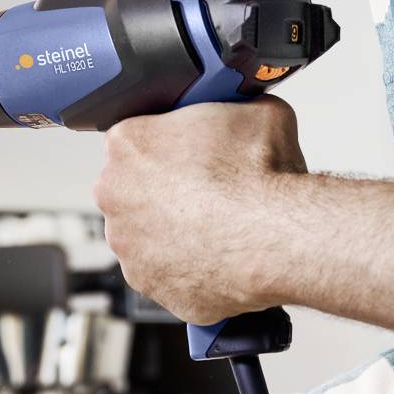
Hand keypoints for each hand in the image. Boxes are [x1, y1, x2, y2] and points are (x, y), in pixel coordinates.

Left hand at [93, 96, 306, 324]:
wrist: (279, 237)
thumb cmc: (261, 176)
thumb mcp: (256, 110)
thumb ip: (233, 107)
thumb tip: (244, 107)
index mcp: (128, 144)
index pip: (138, 138)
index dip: (171, 145)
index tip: (195, 154)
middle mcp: (115, 196)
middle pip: (135, 188)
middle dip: (166, 190)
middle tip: (209, 191)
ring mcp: (129, 247)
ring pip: (147, 235)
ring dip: (175, 231)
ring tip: (219, 226)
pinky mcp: (151, 286)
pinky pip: (166, 273)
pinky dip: (189, 268)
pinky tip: (221, 255)